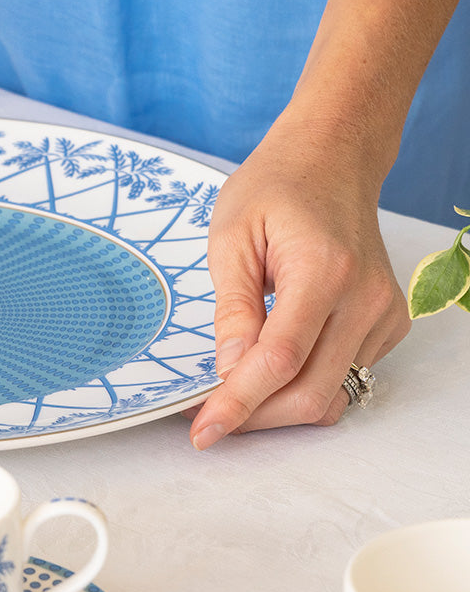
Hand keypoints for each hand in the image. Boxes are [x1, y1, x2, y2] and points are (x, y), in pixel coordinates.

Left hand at [187, 123, 410, 448]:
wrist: (333, 159)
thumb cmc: (278, 187)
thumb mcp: (231, 236)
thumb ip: (232, 307)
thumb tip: (228, 369)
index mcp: (322, 271)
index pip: (279, 361)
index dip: (238, 404)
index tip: (203, 432)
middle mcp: (364, 298)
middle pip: (309, 393)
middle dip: (254, 417)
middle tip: (208, 417)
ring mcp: (384, 313)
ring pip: (329, 395)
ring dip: (277, 408)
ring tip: (234, 390)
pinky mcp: (389, 324)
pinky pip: (344, 377)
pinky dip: (304, 384)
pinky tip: (273, 361)